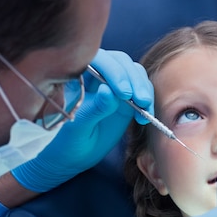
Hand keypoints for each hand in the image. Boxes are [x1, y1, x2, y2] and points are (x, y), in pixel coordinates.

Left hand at [11, 49, 153, 191]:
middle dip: (134, 79)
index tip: (123, 93)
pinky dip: (148, 101)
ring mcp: (114, 85)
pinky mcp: (127, 97)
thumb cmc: (68, 141)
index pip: (99, 59)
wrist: (74, 156)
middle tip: (140, 101)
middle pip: (121, 63)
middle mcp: (97, 75)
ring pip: (135, 72)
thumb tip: (108, 91)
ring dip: (144, 88)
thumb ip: (94, 109)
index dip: (113, 71)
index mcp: (78, 76)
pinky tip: (145, 116)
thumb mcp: (78, 128)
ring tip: (145, 109)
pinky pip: (142, 90)